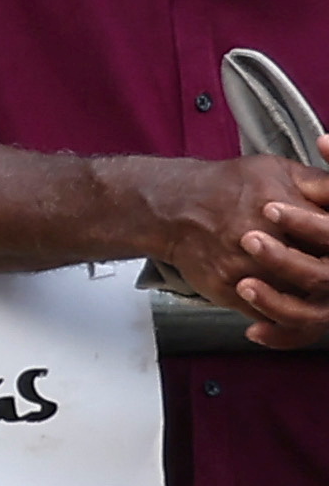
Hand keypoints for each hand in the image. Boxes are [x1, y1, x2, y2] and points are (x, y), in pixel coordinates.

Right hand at [129, 155, 328, 344]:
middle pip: (317, 271)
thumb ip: (320, 184)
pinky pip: (266, 314)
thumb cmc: (228, 186)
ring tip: (312, 288)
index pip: (328, 234)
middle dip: (325, 271)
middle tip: (323, 268)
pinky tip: (291, 302)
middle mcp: (260, 240)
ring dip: (310, 297)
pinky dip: (283, 315)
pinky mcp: (227, 290)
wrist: (172, 209)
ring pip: (295, 299)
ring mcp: (242, 269)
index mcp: (281, 207)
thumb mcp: (279, 170)